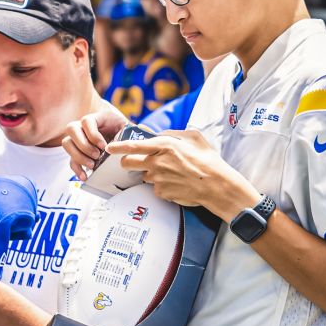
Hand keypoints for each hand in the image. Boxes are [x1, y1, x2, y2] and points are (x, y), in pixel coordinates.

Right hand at [62, 106, 128, 180]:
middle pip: (71, 129)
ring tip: (92, 165)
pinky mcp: (78, 152)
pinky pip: (71, 159)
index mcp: (97, 118)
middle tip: (97, 156)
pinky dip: (76, 169)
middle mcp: (83, 126)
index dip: (93, 134)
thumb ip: (126, 133)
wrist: (124, 140)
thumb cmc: (126, 132)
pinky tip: (84, 176)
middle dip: (83, 145)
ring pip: (67, 143)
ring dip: (78, 156)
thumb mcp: (127, 129)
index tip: (104, 146)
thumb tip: (126, 145)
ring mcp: (78, 139)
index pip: (86, 121)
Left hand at [107, 129, 258, 220]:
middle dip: (127, 162)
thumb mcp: (194, 137)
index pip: (133, 146)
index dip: (118, 147)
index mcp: (164, 146)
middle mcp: (157, 162)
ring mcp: (158, 179)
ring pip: (143, 176)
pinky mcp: (162, 192)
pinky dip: (161, 185)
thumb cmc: (208, 160)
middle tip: (136, 162)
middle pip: (128, 163)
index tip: (109, 148)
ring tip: (170, 174)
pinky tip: (175, 183)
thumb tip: (161, 134)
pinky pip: (155, 188)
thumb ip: (173, 133)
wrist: (216, 185)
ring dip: (150, 174)